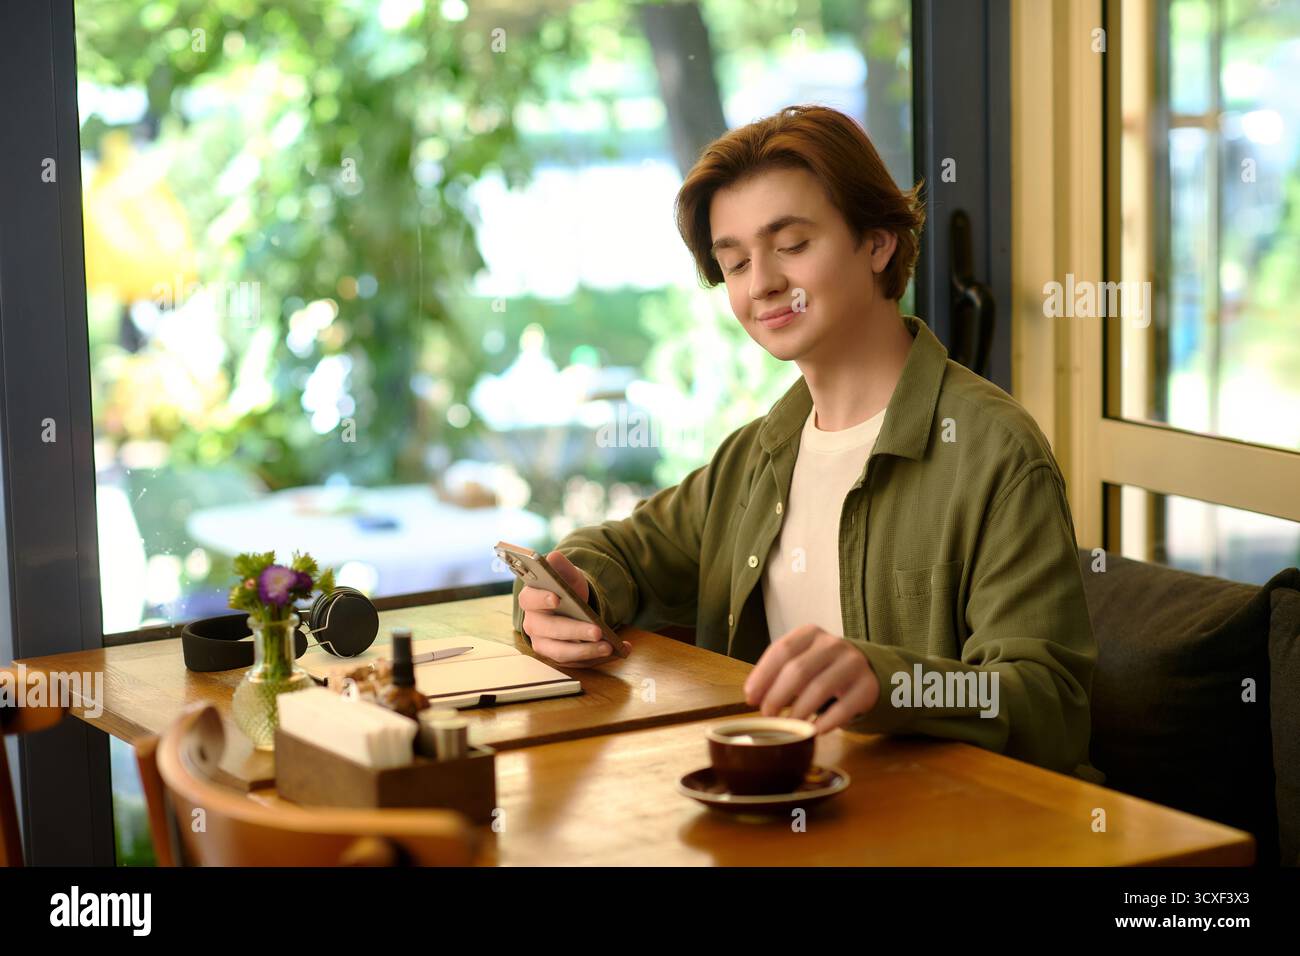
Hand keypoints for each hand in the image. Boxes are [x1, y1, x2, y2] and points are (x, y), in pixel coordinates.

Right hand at [517, 550, 631, 666]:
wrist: (572, 606)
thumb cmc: (565, 589)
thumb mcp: (567, 574)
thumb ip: (560, 565)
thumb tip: (553, 557)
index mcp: (530, 600)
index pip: (530, 599)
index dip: (542, 599)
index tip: (557, 598)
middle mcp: (533, 624)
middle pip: (550, 631)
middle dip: (574, 632)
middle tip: (597, 631)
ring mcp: (545, 644)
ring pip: (562, 652)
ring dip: (587, 651)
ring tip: (609, 646)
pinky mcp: (560, 657)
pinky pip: (577, 662)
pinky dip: (598, 658)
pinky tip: (618, 649)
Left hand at [742, 624, 878, 733]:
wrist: (865, 671)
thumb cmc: (822, 668)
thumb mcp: (801, 661)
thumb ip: (778, 673)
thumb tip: (752, 696)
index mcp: (811, 634)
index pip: (782, 650)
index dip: (762, 675)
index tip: (750, 698)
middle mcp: (833, 644)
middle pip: (798, 670)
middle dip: (777, 696)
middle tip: (767, 716)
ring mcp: (853, 663)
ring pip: (820, 688)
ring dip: (799, 711)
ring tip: (788, 727)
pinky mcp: (868, 686)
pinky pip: (844, 707)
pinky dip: (825, 722)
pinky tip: (814, 731)